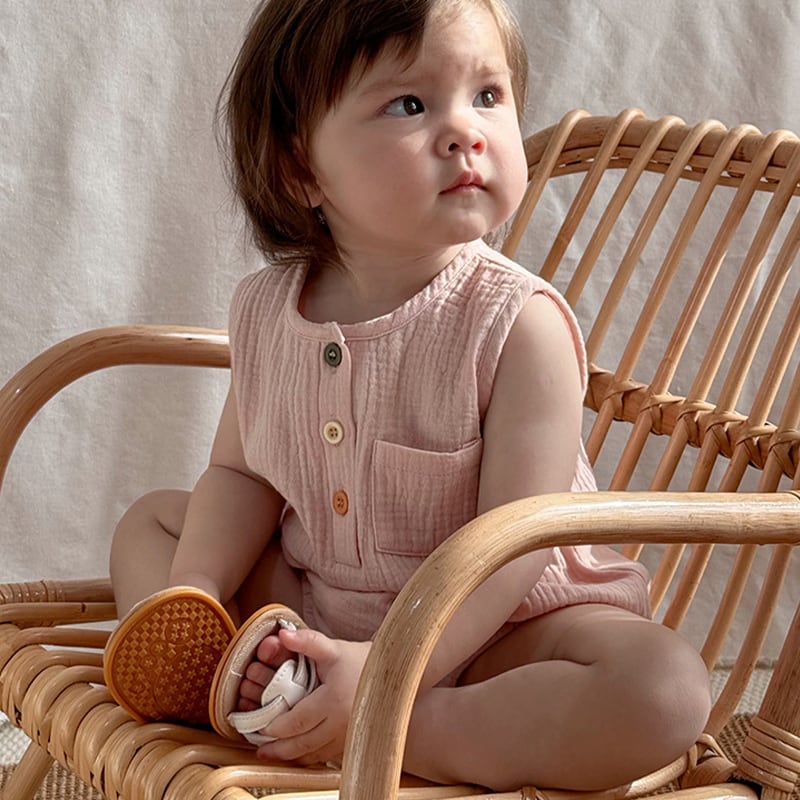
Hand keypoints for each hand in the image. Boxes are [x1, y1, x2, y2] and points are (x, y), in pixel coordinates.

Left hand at [256, 628, 370, 765]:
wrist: (392, 672)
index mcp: (333, 701)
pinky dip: (309, 756)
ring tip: (273, 752)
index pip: (297, 722)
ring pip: (314, 754)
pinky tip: (298, 752)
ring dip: (292, 756)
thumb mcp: (333, 648)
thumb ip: (307, 641)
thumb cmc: (362, 660)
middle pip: (302, 744)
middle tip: (261, 748)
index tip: (260, 726)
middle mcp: (341, 723)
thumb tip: (283, 634)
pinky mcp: (353, 741)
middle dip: (279, 748)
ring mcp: (348, 736)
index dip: (275, 727)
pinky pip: (326, 756)